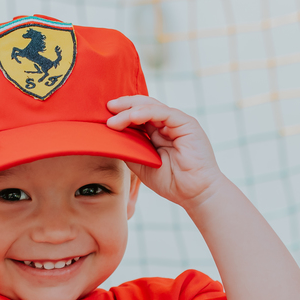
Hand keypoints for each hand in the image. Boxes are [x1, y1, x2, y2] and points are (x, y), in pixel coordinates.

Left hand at [106, 96, 227, 208]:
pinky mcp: (186, 123)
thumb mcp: (142, 164)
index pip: (138, 115)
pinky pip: (163, 112)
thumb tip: (109, 139)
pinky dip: (145, 113)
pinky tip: (132, 117)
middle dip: (123, 105)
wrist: (195, 193)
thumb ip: (129, 150)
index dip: (121, 114)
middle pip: (142, 106)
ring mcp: (177, 122)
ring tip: (113, 120)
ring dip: (130, 111)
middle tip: (106, 109)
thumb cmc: (171, 182)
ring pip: (150, 106)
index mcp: (158, 132)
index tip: (104, 117)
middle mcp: (167, 124)